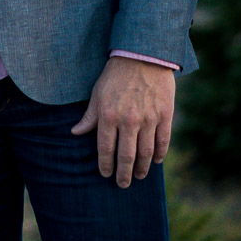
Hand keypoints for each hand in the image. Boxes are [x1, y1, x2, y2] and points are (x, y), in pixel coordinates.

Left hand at [70, 56, 174, 187]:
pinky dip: (159, 154)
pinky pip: (163, 141)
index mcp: (109, 115)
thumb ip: (89, 116)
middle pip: (127, 155)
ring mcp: (149, 119)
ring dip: (142, 168)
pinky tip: (156, 161)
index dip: (105, 164)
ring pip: (146, 152)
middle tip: (122, 184)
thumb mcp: (97, 93)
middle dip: (124, 173)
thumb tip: (75, 133)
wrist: (143, 56)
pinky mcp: (165, 115)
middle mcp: (129, 120)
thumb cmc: (115, 75)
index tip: (105, 174)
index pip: (105, 148)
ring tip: (138, 176)